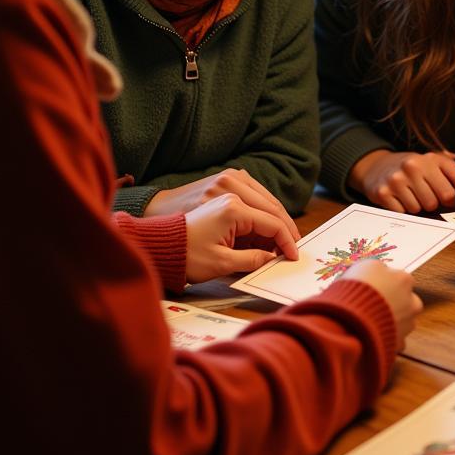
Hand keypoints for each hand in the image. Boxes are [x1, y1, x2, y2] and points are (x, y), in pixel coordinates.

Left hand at [184, 193, 299, 283]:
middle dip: (285, 231)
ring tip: (280, 245)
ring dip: (274, 225)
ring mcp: (230, 191)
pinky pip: (253, 204)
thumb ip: (253, 260)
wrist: (161, 243)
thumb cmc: (186, 254)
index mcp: (234, 208)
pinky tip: (265, 236)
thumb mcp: (222, 263)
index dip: (287, 241)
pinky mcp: (226, 194)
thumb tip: (273, 258)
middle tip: (293, 250)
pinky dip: (262, 219)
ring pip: (265, 205)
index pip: (272, 223)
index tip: (293, 256)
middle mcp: (234, 193)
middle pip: (272, 210)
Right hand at [341, 259, 422, 348]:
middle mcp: (412, 302)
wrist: (351, 321)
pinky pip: (394, 340)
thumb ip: (378, 269)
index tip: (375, 286)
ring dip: (391, 321)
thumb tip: (380, 272)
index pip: (401, 278)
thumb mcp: (364, 266)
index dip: (386, 283)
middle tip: (375, 305)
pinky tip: (372, 334)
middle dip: (395, 303)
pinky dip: (385, 338)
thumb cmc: (357, 290)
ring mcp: (407, 325)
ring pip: (403, 321)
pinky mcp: (398, 344)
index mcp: (405, 280)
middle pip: (407, 301)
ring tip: (371, 321)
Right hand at [348, 149, 454, 213]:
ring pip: (423, 208)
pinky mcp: (384, 192)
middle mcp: (414, 165)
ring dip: (420, 207)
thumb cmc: (408, 168)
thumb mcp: (428, 160)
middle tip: (431, 199)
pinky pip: (405, 213)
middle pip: (443, 197)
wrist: (375, 167)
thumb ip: (448, 165)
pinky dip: (404, 211)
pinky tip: (400, 200)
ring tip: (411, 196)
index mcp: (430, 158)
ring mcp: (398, 179)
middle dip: (439, 203)